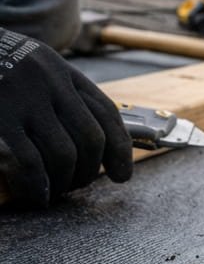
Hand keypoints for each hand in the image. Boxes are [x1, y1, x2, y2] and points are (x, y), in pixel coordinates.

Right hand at [0, 27, 132, 207]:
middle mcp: (47, 82)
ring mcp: (21, 100)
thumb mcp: (26, 67)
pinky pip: (29, 163)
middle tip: (76, 185)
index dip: (120, 150)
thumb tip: (86, 143)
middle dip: (90, 171)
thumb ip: (54, 95)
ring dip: (63, 182)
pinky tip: (34, 197)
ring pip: (65, 155)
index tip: (122, 175)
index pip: (106, 114)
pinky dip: (36, 187)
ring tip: (52, 192)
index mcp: (59, 69)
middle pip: (91, 139)